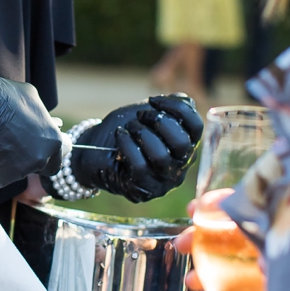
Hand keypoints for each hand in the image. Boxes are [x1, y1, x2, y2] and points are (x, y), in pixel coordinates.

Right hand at [0, 59, 61, 188]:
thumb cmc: (2, 97)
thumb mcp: (32, 99)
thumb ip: (43, 119)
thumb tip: (51, 124)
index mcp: (53, 142)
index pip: (59, 156)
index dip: (51, 152)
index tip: (42, 147)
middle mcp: (39, 160)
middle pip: (40, 166)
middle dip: (32, 157)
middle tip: (17, 144)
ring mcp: (18, 172)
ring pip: (18, 171)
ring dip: (11, 161)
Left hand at [67, 95, 201, 202]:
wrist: (93, 148)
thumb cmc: (125, 129)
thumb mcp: (149, 111)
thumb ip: (171, 106)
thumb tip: (187, 102)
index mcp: (187, 145)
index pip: (196, 127)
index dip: (178, 108)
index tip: (153, 100)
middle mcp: (180, 165)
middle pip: (182, 143)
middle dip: (158, 122)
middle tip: (140, 116)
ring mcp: (164, 181)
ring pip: (161, 157)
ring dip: (142, 134)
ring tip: (128, 128)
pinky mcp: (144, 190)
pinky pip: (140, 167)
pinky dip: (128, 146)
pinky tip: (120, 136)